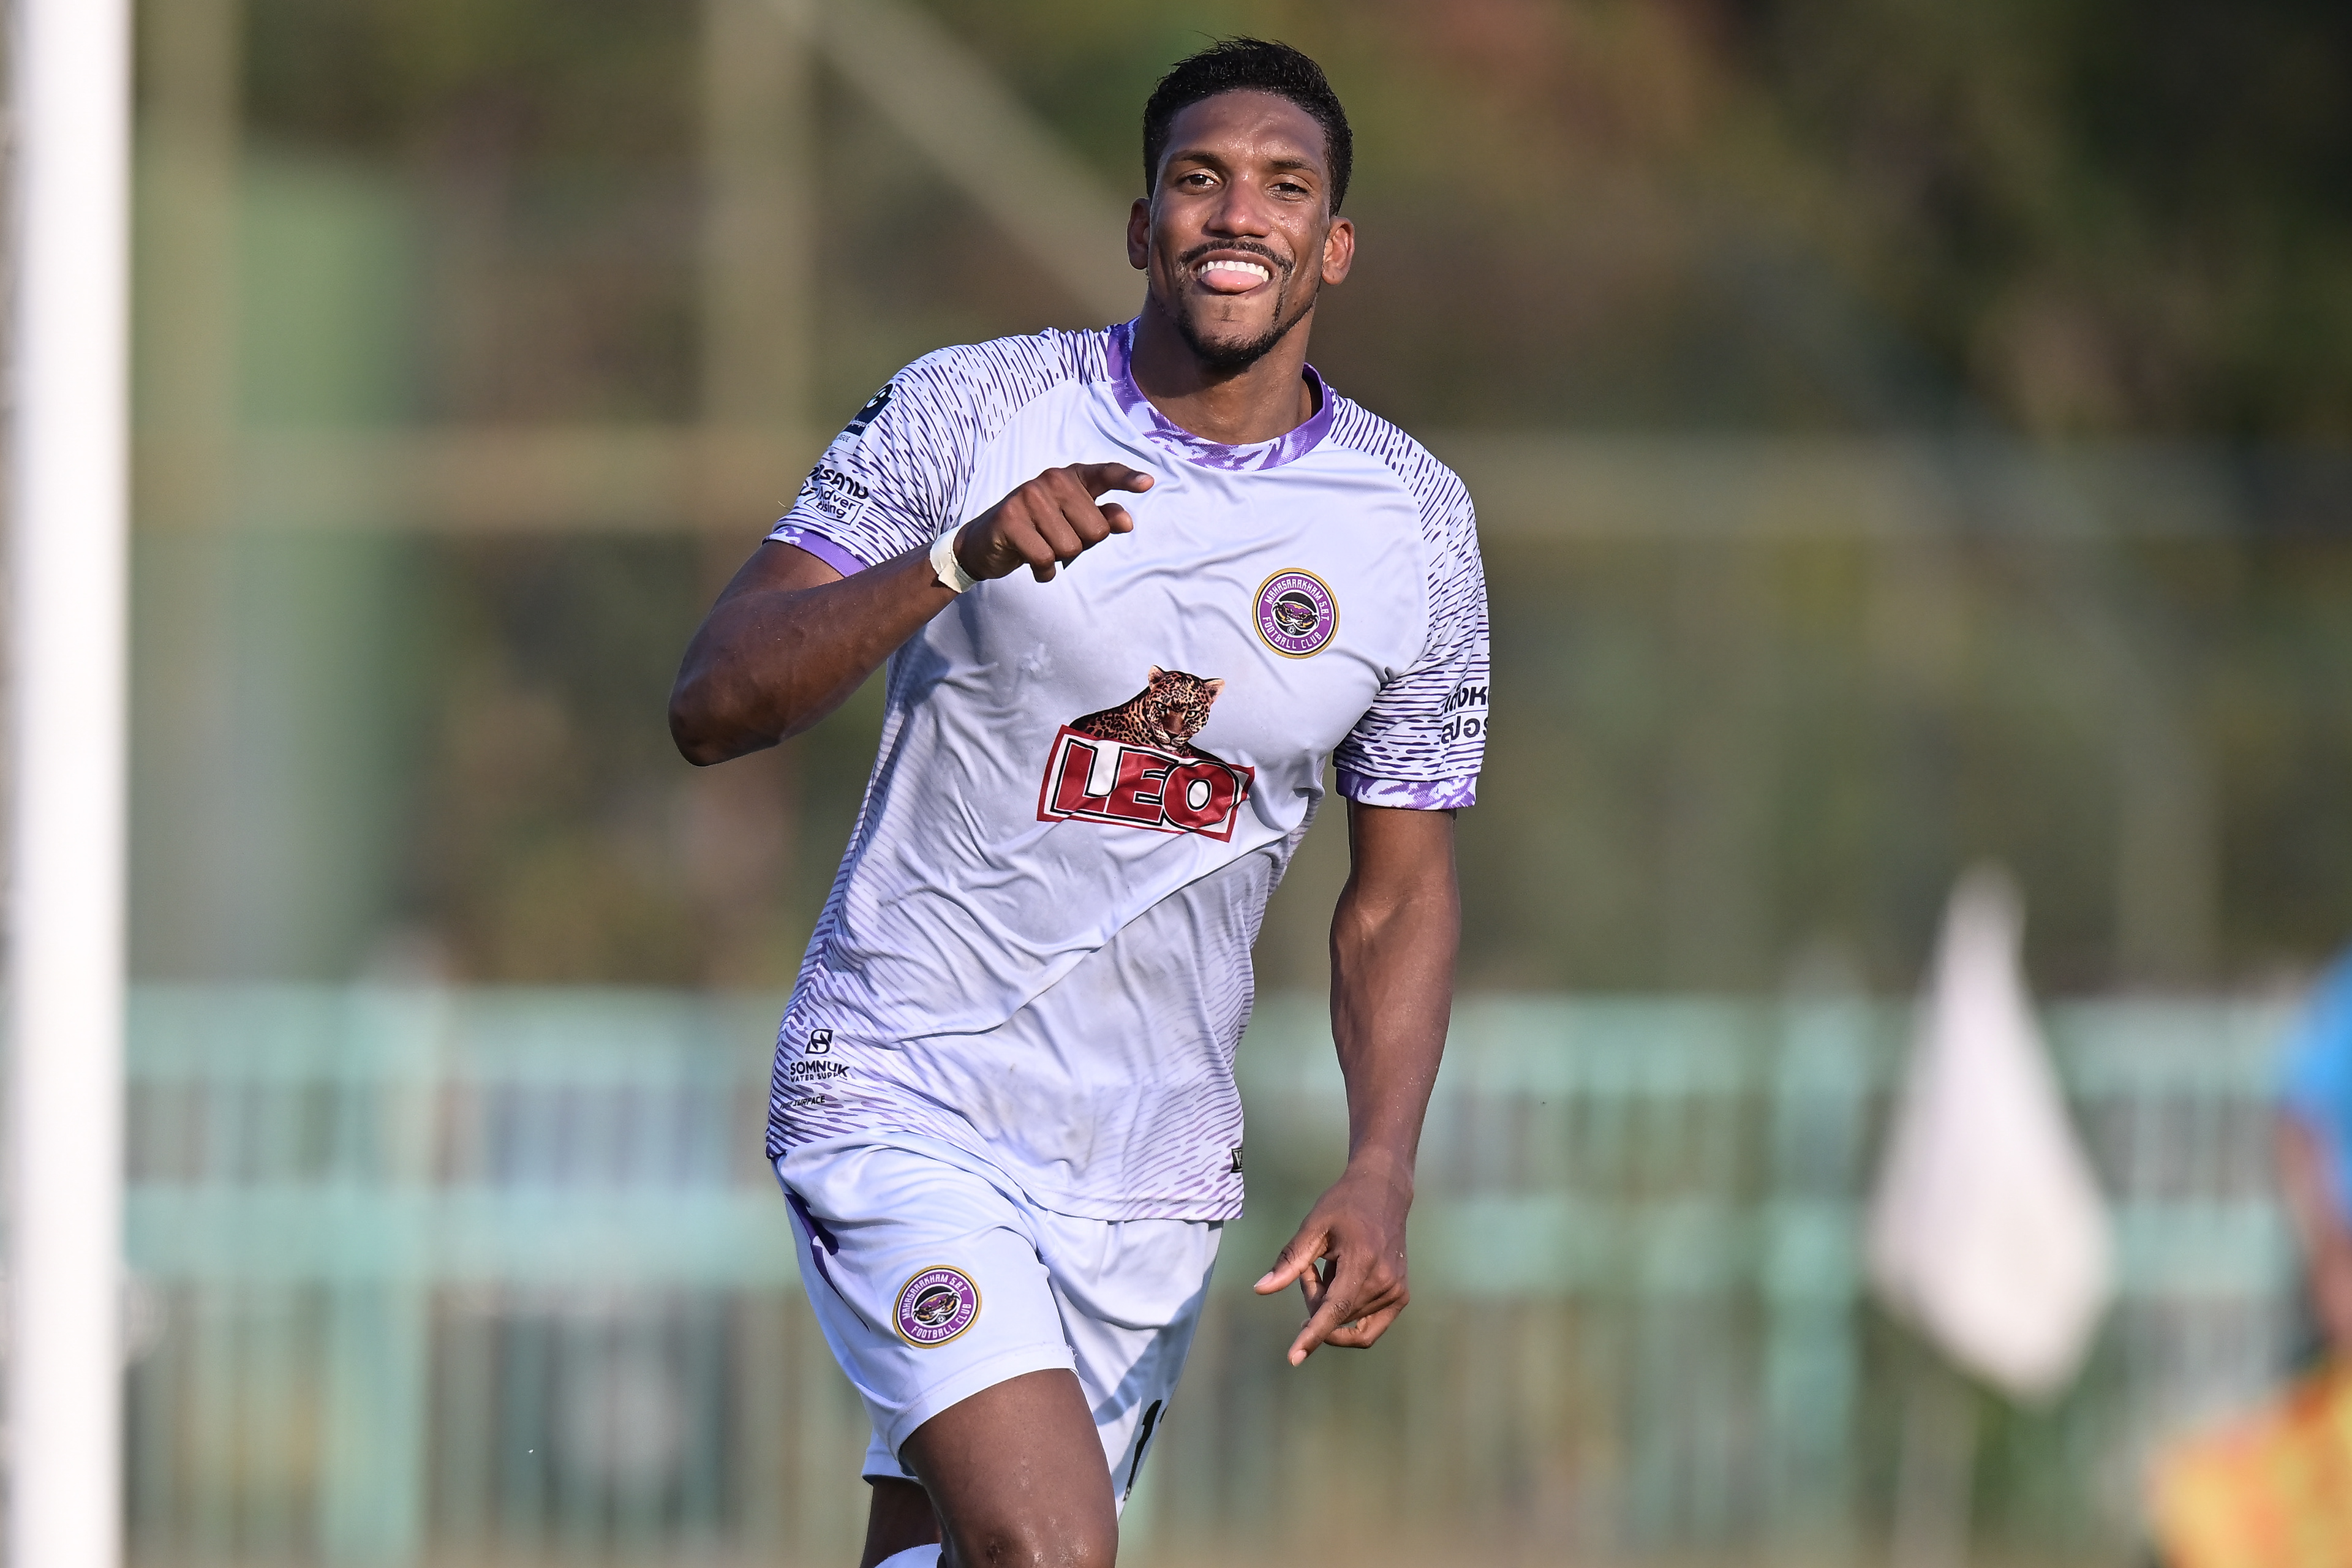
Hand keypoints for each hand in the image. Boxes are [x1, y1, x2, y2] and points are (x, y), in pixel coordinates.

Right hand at [954, 462, 1152, 583]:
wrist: (985, 543)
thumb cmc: (1038, 531)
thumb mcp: (1072, 524)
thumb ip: (1101, 518)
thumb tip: (1126, 521)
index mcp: (1069, 477)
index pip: (1105, 473)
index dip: (1127, 480)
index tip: (1149, 484)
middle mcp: (1051, 480)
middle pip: (1096, 529)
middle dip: (1081, 545)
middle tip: (1056, 540)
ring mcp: (1029, 497)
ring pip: (1071, 547)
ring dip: (1059, 558)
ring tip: (1041, 547)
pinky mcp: (1011, 520)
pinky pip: (1046, 558)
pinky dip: (1043, 571)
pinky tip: (1032, 562)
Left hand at [1253, 1159, 1412, 1364]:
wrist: (1384, 1193)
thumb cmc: (1345, 1204)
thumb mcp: (1313, 1226)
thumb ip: (1290, 1261)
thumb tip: (1261, 1290)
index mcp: (1361, 1263)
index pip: (1335, 1310)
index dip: (1313, 1336)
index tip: (1294, 1358)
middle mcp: (1384, 1282)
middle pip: (1336, 1315)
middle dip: (1314, 1300)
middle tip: (1310, 1270)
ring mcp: (1396, 1292)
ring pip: (1350, 1322)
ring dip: (1330, 1306)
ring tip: (1329, 1271)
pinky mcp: (1401, 1296)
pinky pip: (1370, 1327)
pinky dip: (1348, 1318)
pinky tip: (1339, 1292)